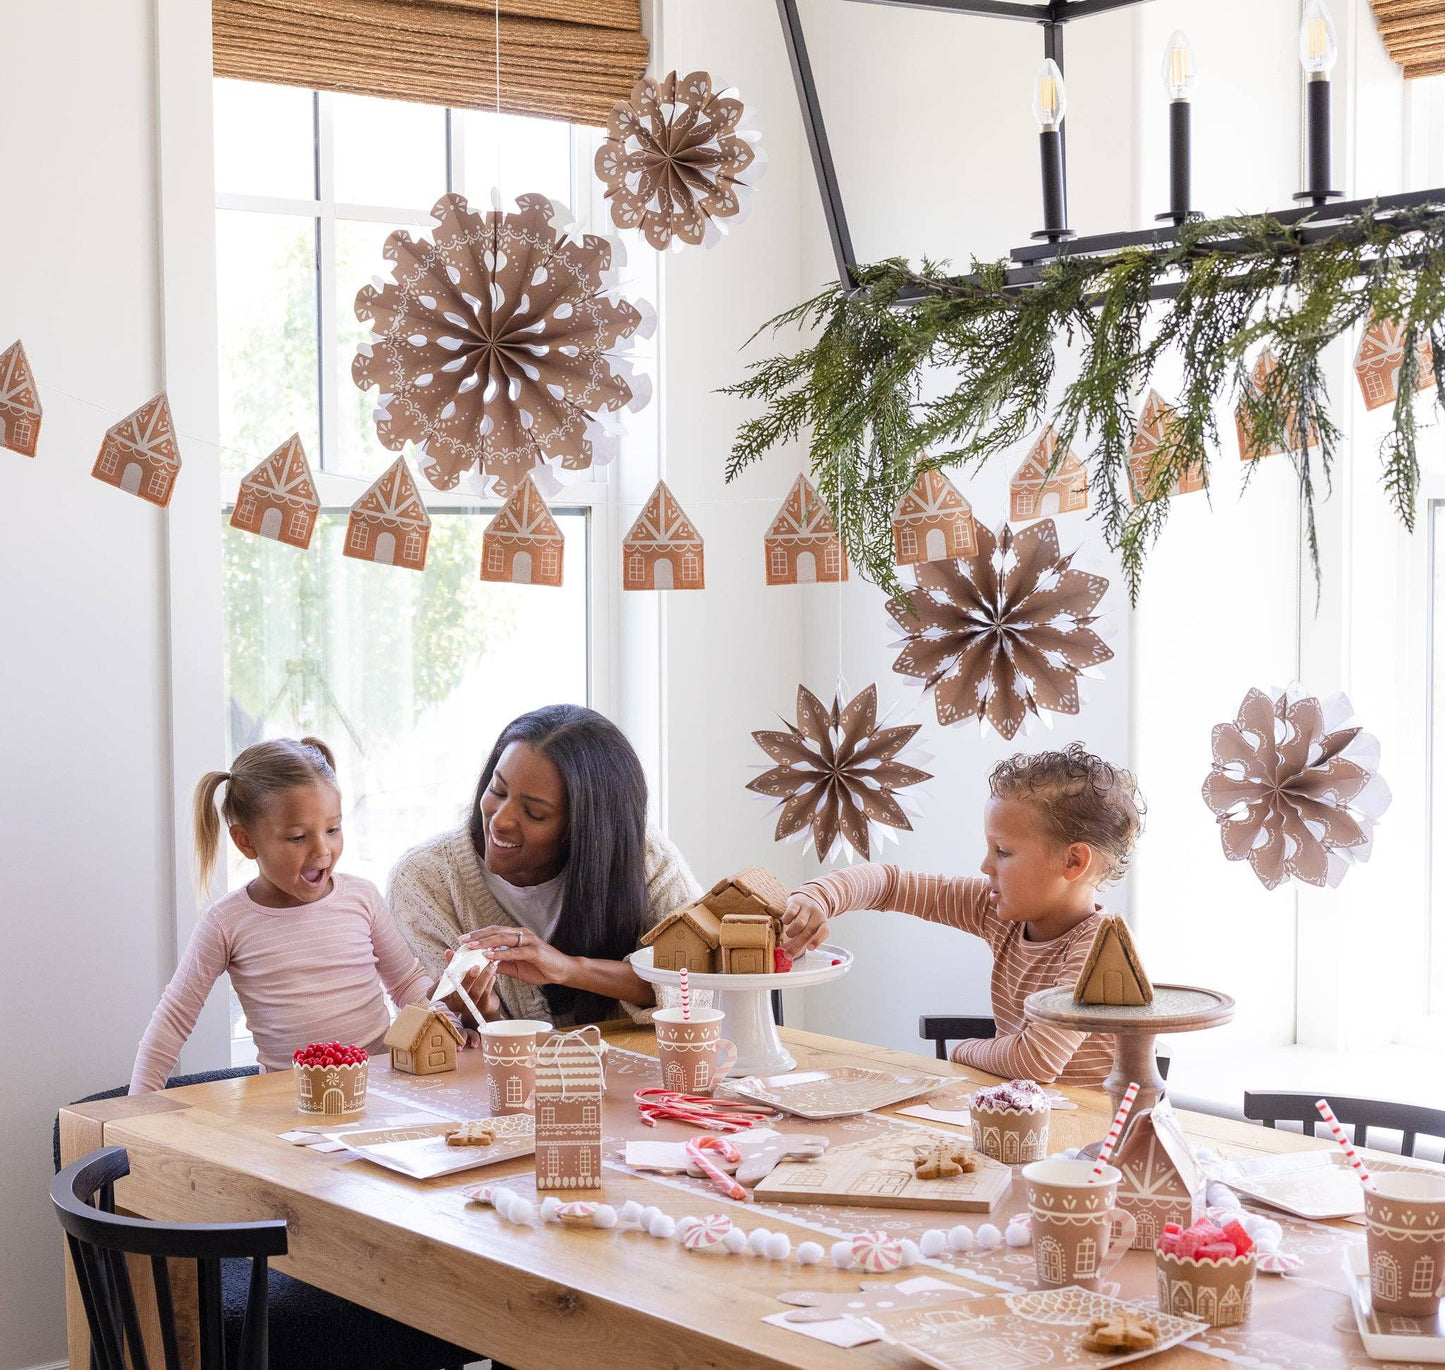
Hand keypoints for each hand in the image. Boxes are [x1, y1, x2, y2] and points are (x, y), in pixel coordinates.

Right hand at [438, 948, 500, 1025]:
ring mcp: (468, 1008)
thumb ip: (453, 964)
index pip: (435, 992)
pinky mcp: (482, 1008)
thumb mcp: (459, 974)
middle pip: (458, 994)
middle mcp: (454, 1004)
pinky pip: (486, 994)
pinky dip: (489, 982)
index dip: (439, 983)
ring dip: (483, 977)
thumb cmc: (467, 984)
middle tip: (476, 967)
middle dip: (468, 979)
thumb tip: (448, 952)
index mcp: (444, 996)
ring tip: (490, 965)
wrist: (485, 1000)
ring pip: (475, 993)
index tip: (447, 970)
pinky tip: (493, 973)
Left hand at [458, 924, 577, 988]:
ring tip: (471, 946)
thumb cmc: (541, 967)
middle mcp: (522, 934)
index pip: (494, 931)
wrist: (563, 971)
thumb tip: (484, 964)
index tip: (463, 940)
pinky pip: (514, 951)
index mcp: (517, 936)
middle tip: (462, 940)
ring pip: (503, 937)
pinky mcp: (534, 950)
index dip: (478, 935)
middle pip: (496, 930)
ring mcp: (529, 940)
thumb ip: (502, 963)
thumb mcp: (516, 967)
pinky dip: (500, 953)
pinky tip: (489, 955)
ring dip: (485, 942)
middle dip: (477, 935)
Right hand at [781, 887, 830, 955]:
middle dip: (797, 945)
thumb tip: (788, 955)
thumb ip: (802, 941)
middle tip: (788, 955)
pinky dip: (787, 920)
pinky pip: (791, 912)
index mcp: (823, 923)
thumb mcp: (810, 929)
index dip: (817, 940)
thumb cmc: (809, 919)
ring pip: (800, 923)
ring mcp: (807, 908)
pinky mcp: (796, 903)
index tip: (809, 948)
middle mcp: (816, 915)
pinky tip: (786, 922)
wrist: (808, 898)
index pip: (824, 932)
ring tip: (790, 934)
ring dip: (792, 932)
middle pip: (808, 932)